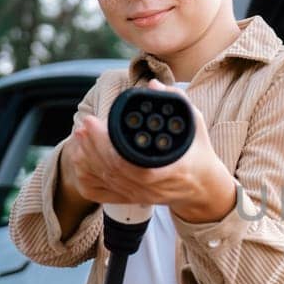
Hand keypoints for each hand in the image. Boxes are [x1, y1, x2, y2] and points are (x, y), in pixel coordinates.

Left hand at [62, 81, 233, 218]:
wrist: (203, 186)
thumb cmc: (198, 152)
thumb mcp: (194, 124)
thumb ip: (176, 102)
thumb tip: (153, 85)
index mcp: (172, 168)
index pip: (132, 163)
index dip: (108, 144)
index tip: (95, 122)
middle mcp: (154, 187)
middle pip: (114, 170)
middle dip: (94, 146)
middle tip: (85, 125)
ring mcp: (142, 195)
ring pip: (107, 180)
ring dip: (89, 158)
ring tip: (81, 136)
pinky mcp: (133, 198)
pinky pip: (104, 191)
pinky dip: (90, 175)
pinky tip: (83, 158)